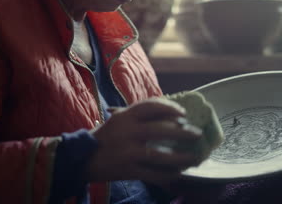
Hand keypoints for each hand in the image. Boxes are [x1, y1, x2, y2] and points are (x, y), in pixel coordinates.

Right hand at [84, 97, 202, 184]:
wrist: (84, 158)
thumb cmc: (107, 136)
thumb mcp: (120, 120)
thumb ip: (140, 116)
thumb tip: (173, 117)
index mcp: (126, 116)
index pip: (152, 106)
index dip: (170, 108)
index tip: (184, 114)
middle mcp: (127, 131)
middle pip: (161, 130)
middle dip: (183, 133)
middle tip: (197, 134)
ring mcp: (128, 152)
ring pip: (160, 155)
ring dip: (180, 158)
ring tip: (194, 158)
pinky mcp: (127, 170)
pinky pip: (153, 174)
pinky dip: (168, 175)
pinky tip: (178, 174)